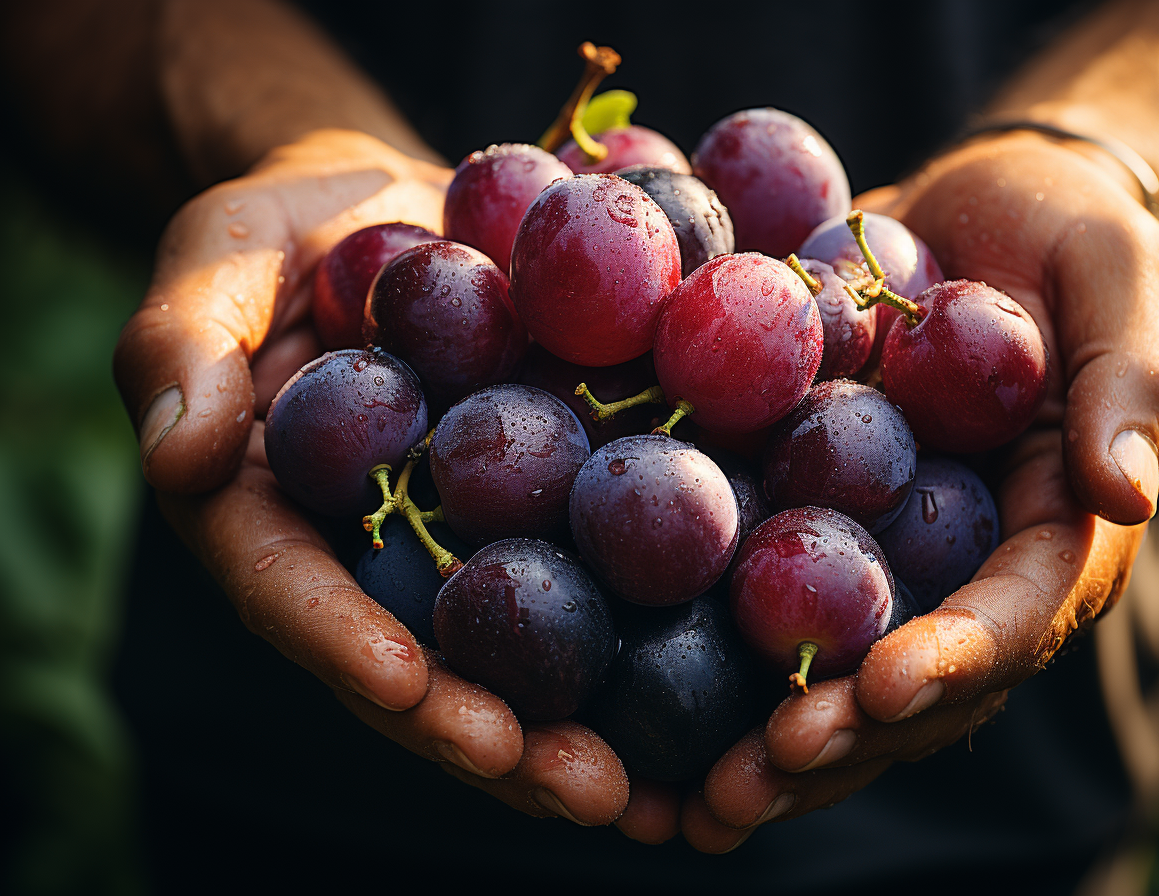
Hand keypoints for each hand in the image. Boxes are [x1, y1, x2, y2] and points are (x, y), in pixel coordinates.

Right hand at [113, 129, 634, 829]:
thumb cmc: (288, 227)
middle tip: (583, 792)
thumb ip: (181, 345)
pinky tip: (724, 684)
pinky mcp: (549, 503)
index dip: (347, 649)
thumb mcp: (217, 256)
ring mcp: (469, 539)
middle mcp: (376, 556)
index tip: (409, 691)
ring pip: (518, 649)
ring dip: (586, 726)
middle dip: (497, 736)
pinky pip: (595, 571)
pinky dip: (649, 633)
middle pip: (425, 664)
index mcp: (277, 518)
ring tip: (665, 794)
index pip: (297, 598)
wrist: (401, 210)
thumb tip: (179, 457)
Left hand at [682, 133, 1158, 850]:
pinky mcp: (805, 512)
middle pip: (911, 677)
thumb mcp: (1117, 273)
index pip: (1014, 616)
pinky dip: (705, 646)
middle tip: (755, 779)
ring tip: (690, 794)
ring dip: (765, 735)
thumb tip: (1122, 493)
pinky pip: (758, 586)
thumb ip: (1129, 380)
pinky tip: (631, 695)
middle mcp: (959, 564)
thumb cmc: (1064, 234)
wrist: (974, 210)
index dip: (955, 661)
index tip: (882, 691)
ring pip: (829, 664)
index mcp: (1051, 528)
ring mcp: (879, 548)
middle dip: (841, 738)